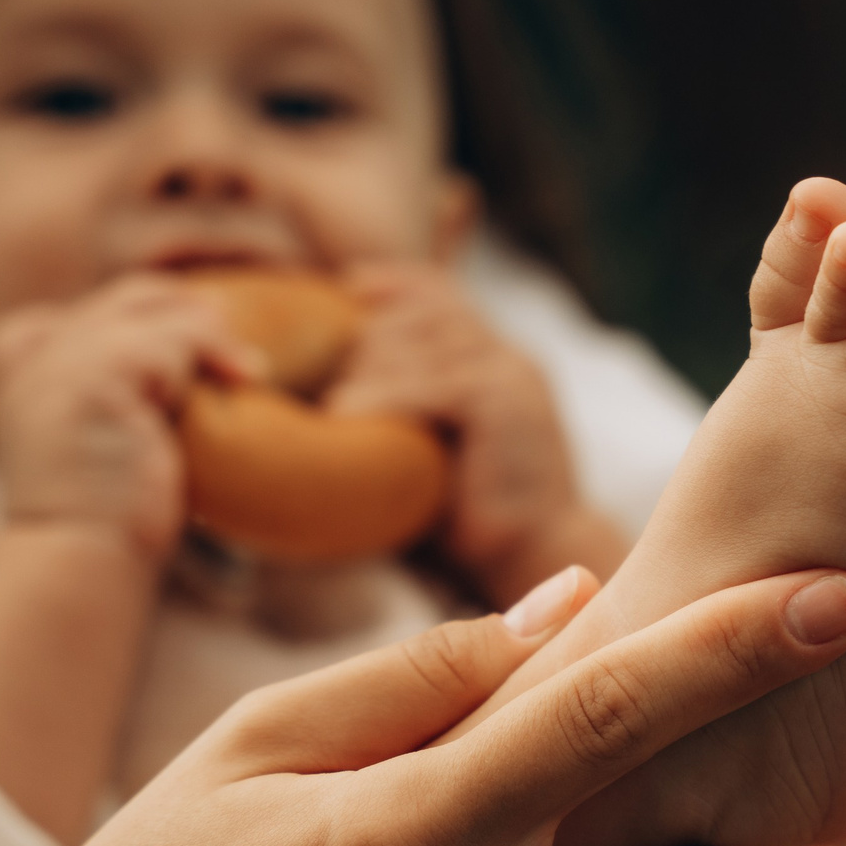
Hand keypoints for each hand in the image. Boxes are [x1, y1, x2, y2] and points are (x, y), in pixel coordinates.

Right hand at [0, 275, 246, 562]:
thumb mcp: (106, 441)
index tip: (202, 358)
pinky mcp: (95, 373)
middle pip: (129, 299)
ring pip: (155, 310)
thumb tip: (186, 365)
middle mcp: (34, 352)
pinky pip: (174, 337)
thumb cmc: (106, 518)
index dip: (155, 319)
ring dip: (209, 337)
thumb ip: (125, 397)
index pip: (95, 311)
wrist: (80, 559)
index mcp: (24, 366)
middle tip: (236, 356)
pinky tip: (246, 379)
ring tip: (246, 371)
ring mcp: (60, 358)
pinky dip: (216, 352)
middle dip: (189, 316)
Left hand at [328, 264, 625, 602]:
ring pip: (419, 341)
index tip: (339, 293)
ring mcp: (510, 374)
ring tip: (321, 407)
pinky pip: (430, 382)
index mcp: (497, 360)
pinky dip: (380, 396)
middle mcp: (507, 356)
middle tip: (310, 375)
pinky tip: (340, 416)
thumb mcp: (431, 451)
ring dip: (363, 368)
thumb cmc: (471, 521)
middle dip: (361, 340)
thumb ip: (401, 412)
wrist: (535, 561)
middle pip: (418, 313)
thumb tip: (323, 402)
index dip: (390, 284)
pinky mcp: (504, 402)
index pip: (441, 293)